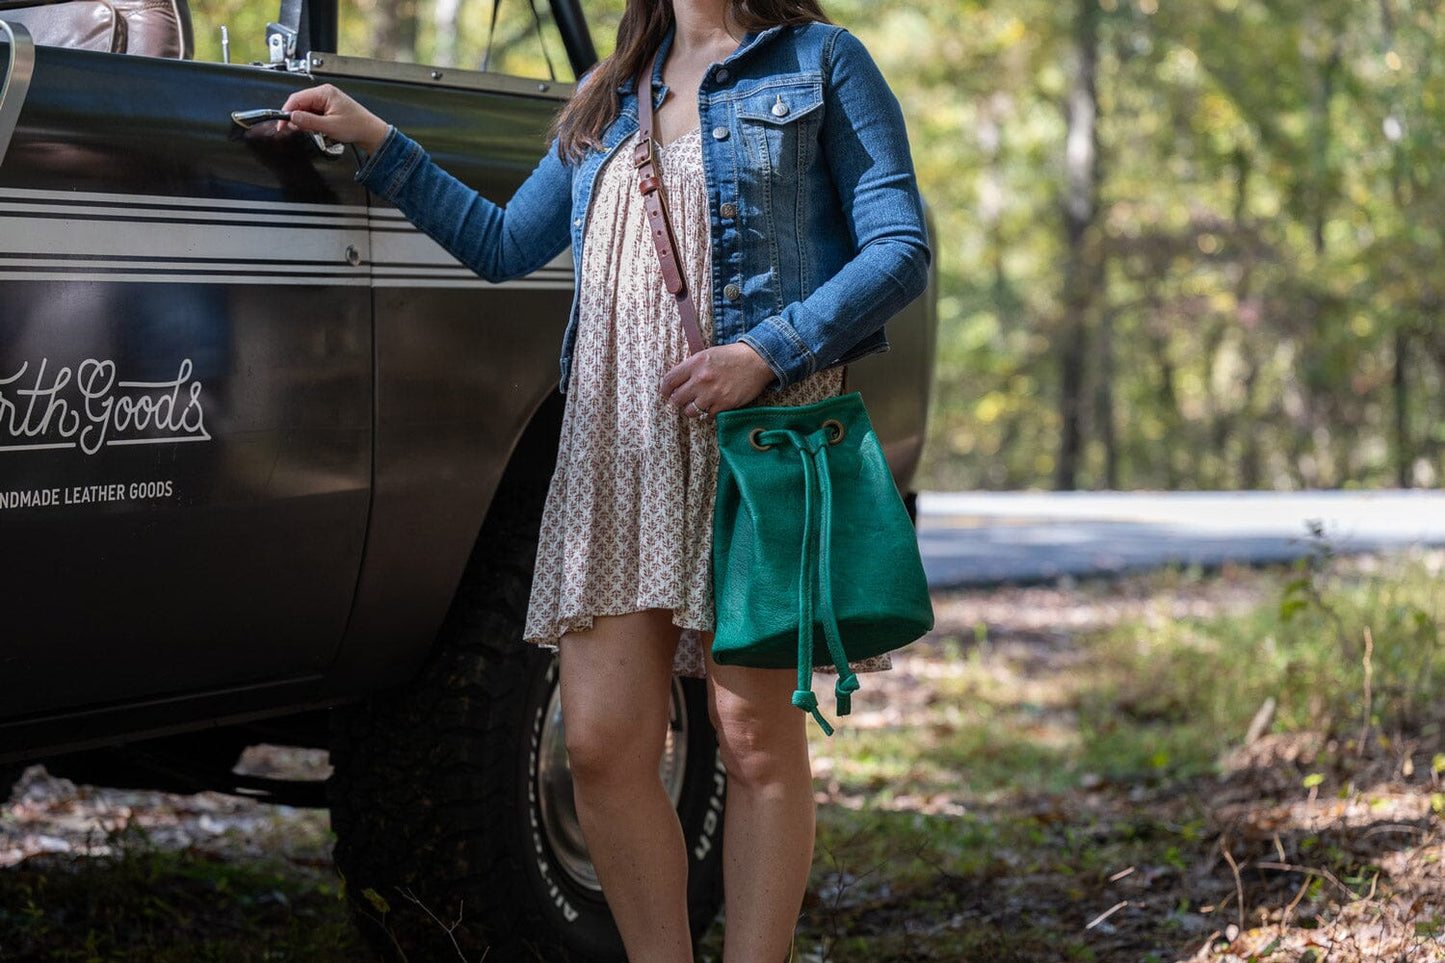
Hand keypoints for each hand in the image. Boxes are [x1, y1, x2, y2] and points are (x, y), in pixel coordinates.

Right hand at [282, 84, 389, 153]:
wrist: (371, 132)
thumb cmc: (357, 126)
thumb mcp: (329, 126)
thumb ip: (308, 121)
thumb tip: (292, 117)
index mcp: (324, 93)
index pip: (297, 98)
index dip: (286, 111)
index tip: (281, 123)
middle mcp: (325, 93)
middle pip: (300, 103)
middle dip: (297, 118)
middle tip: (298, 130)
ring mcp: (326, 100)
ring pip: (306, 109)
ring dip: (306, 121)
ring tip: (317, 130)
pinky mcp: (328, 107)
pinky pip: (313, 113)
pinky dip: (312, 122)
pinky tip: (319, 129)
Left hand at [661, 342, 776, 420]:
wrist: (757, 361)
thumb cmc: (733, 356)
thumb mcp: (708, 354)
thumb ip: (692, 366)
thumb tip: (678, 381)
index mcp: (696, 363)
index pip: (670, 380)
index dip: (665, 389)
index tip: (666, 393)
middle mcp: (701, 379)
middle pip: (677, 398)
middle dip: (677, 401)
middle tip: (682, 400)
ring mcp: (712, 394)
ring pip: (690, 411)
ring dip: (692, 409)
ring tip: (698, 404)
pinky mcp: (724, 405)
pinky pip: (707, 416)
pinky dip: (707, 414)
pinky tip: (712, 407)